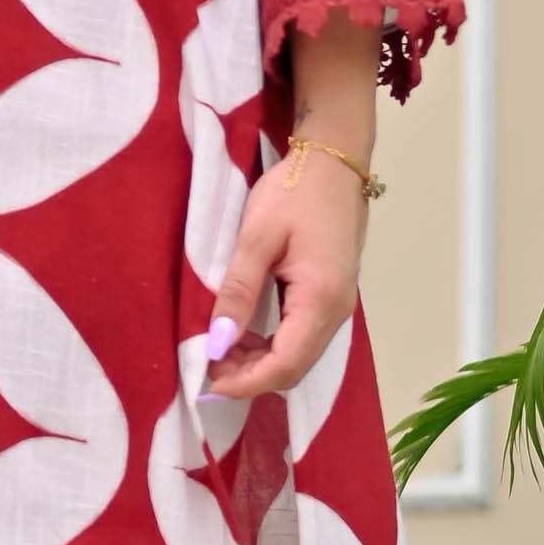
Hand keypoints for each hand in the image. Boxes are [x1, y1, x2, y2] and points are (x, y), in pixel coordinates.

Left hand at [201, 141, 369, 402]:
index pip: (284, 365)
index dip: (244, 383)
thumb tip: (216, 343)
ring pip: (298, 356)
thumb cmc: (294, 192)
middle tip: (204, 367)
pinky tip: (242, 334)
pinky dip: (271, 345)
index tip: (205, 384)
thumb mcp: (257, 238)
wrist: (333, 161)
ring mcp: (339, 306)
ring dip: (258, 362)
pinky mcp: (332, 296)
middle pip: (293, 368)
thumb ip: (238, 292)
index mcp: (320, 299)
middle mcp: (337, 312)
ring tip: (216, 352)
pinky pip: (302, 337)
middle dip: (249, 377)